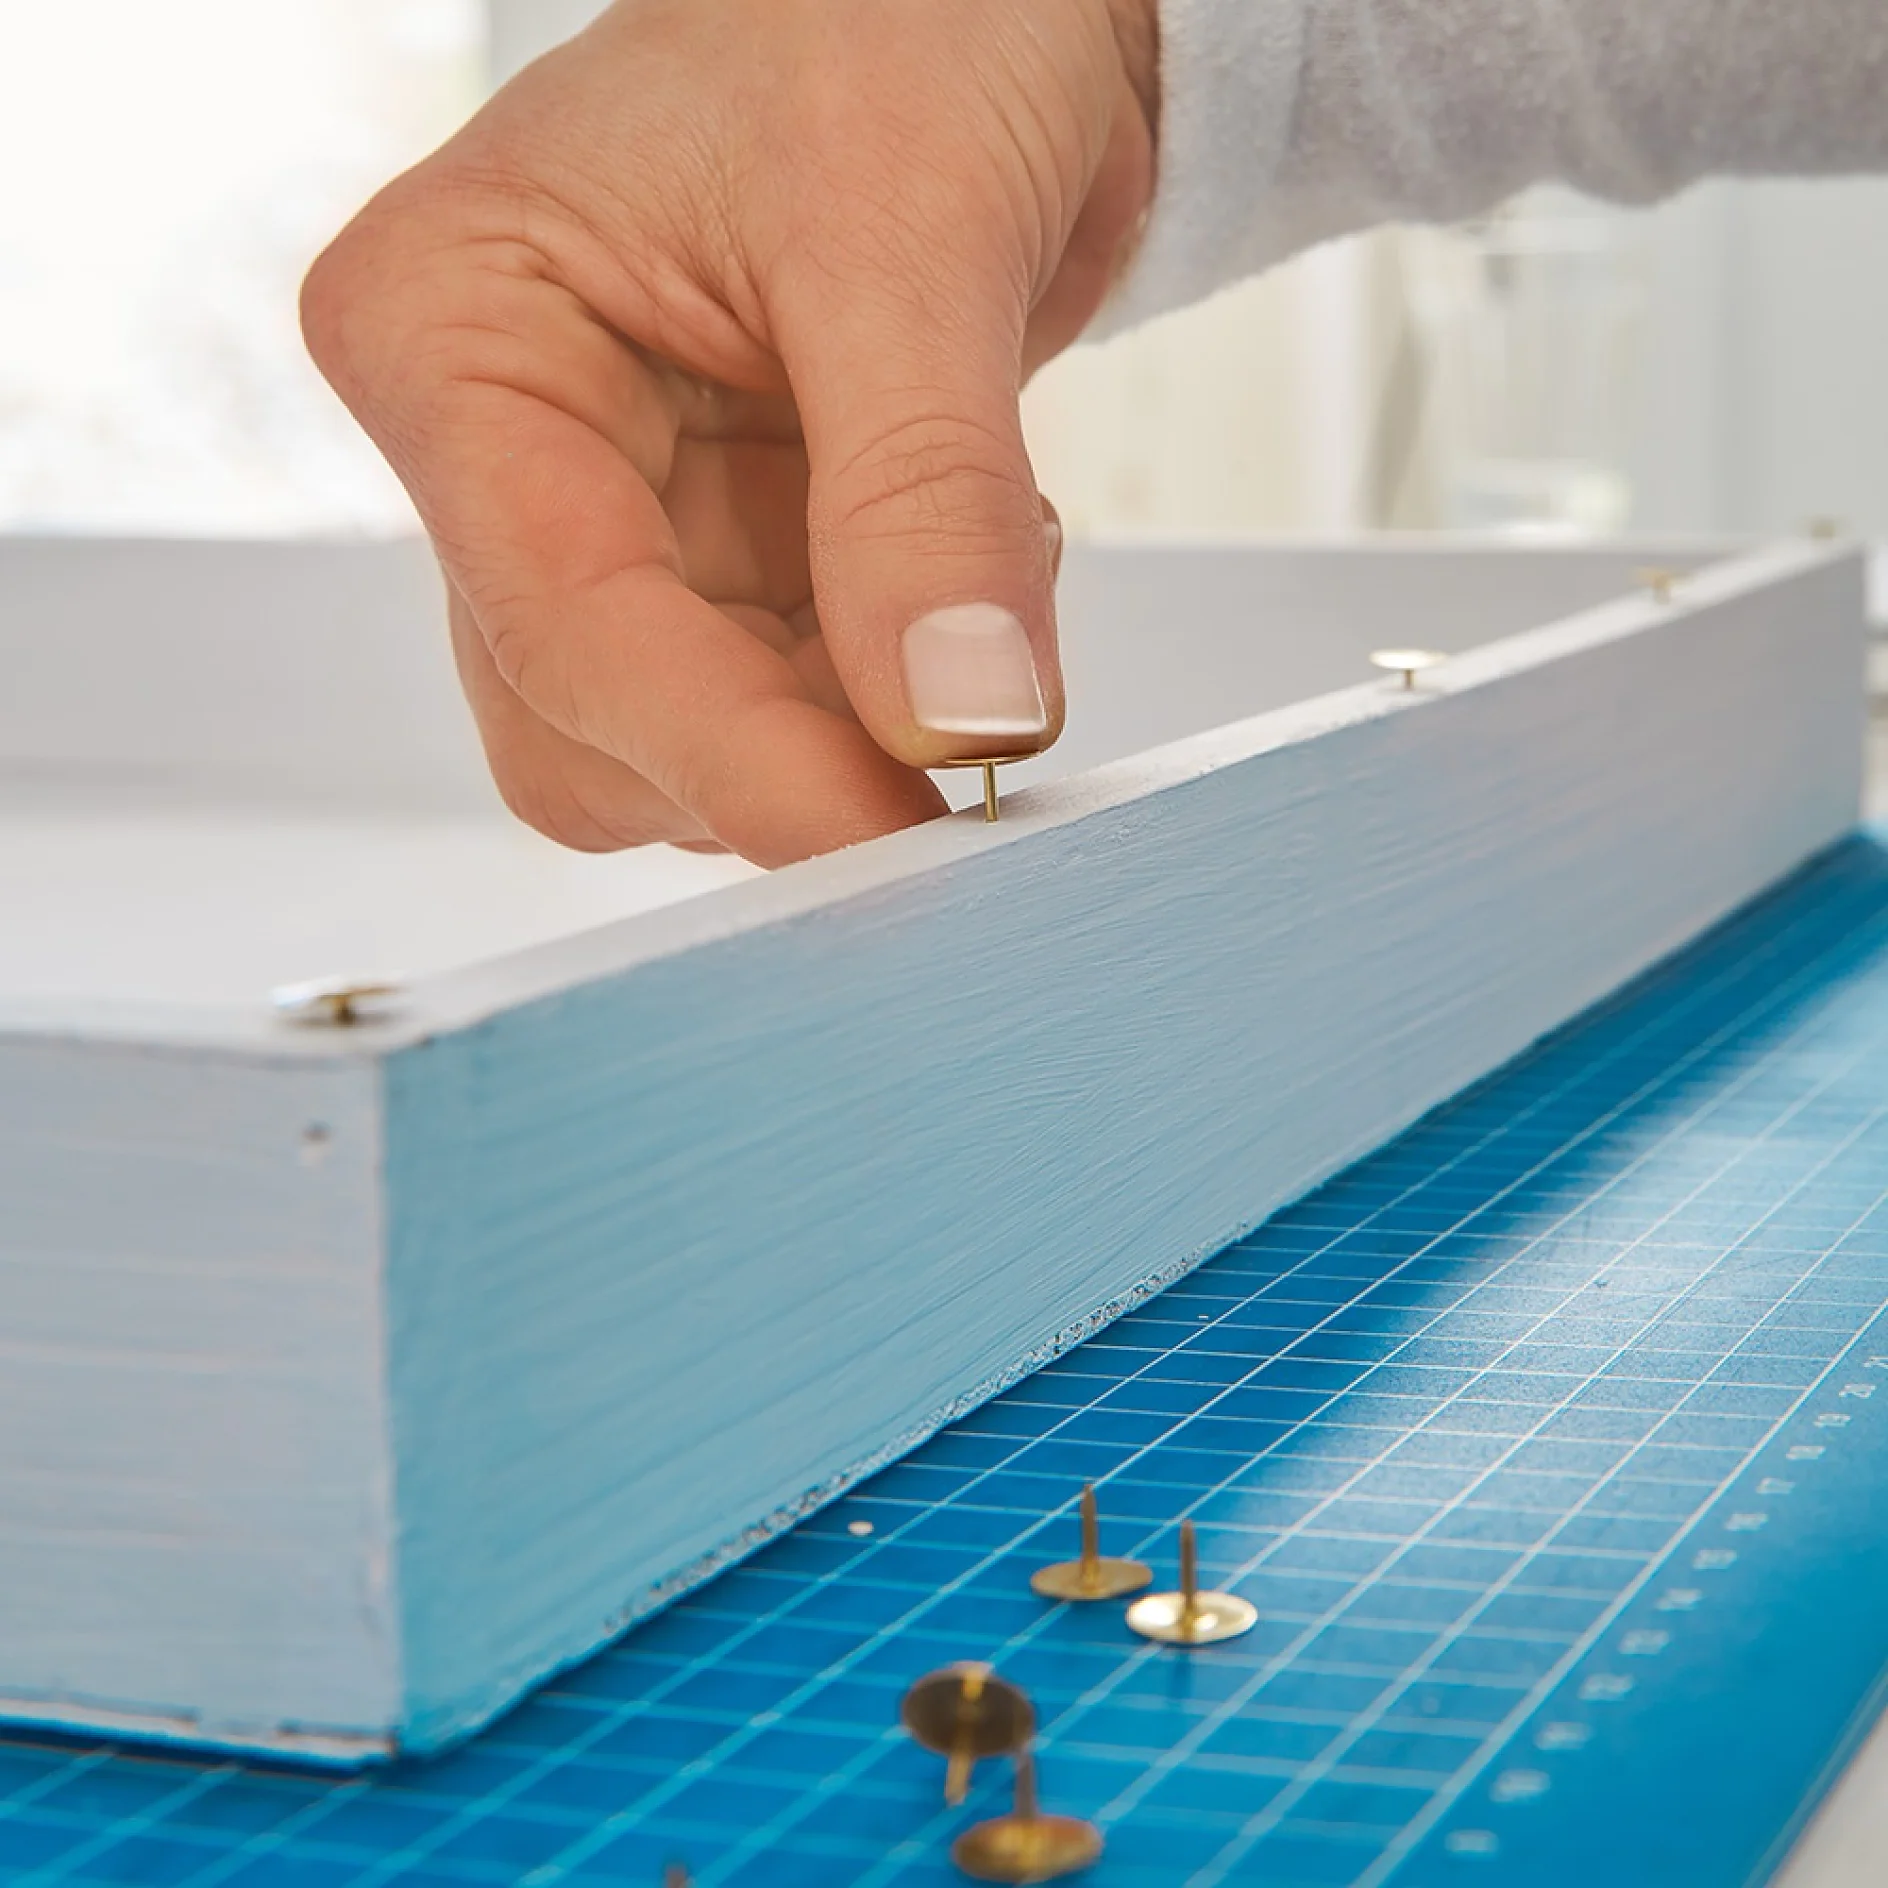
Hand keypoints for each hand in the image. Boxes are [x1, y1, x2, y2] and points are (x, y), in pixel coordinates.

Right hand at [302, 0, 1156, 865]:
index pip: (560, 625)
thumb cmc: (890, 19)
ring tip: (975, 563)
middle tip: (964, 729)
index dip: (727, 755)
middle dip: (778, 756)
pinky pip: (779, 714)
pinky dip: (883, 702)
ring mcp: (604, 525)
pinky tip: (956, 579)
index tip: (881, 836)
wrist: (978, 7)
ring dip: (843, 731)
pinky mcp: (709, 568)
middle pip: (588, 730)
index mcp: (453, 335)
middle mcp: (499, 455)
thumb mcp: (908, 233)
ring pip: (680, 751)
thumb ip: (926, 493)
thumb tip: (959, 716)